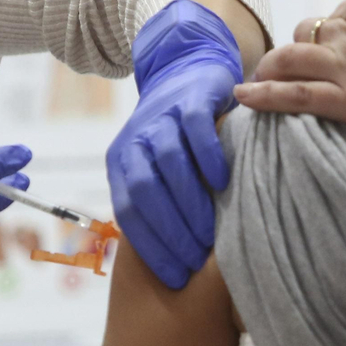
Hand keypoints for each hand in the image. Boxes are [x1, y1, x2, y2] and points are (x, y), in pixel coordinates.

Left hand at [107, 0, 243, 288]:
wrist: (188, 68)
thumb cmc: (179, 136)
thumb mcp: (157, 167)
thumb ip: (158, 202)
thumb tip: (175, 263)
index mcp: (121, 161)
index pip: (128, 212)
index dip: (151, 247)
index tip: (175, 276)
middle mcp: (135, 138)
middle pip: (145, 190)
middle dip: (170, 231)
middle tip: (196, 261)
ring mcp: (163, 115)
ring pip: (168, 162)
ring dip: (190, 202)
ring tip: (212, 234)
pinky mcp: (192, 97)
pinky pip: (196, 129)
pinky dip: (208, 157)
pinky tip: (224, 183)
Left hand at [233, 0, 345, 169]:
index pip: (339, 16)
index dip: (334, 36)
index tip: (334, 52)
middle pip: (308, 35)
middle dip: (295, 51)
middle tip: (285, 68)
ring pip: (289, 61)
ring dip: (269, 70)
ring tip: (255, 83)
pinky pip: (292, 95)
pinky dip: (262, 95)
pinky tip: (243, 97)